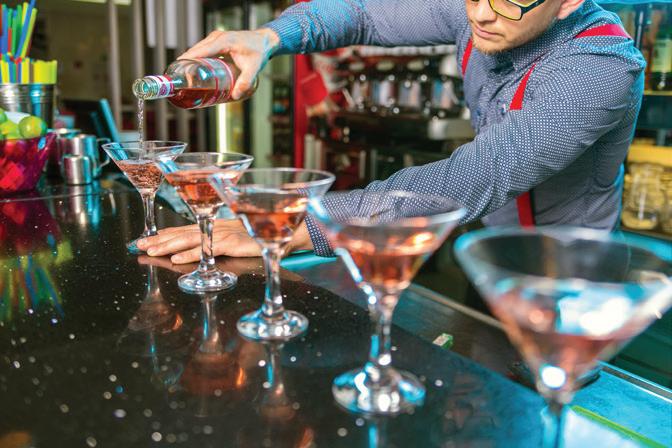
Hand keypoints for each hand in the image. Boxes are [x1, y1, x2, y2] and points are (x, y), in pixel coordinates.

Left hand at [137, 219, 313, 264]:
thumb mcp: (244, 239)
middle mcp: (218, 227)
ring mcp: (225, 234)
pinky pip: (207, 248)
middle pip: (183, 232)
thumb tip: (213, 248)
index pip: (187, 228)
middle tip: (137, 245)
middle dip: (159, 239)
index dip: (166, 233)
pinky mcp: (234, 244)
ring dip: (167, 245)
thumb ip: (227, 241)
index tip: (147, 238)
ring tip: (149, 250)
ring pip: (190, 238)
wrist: (291, 231)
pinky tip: (176, 258)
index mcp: (218, 225)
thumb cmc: (269, 235)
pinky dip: (191, 253)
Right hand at [179, 28, 279, 99]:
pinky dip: (196, 59)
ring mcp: (215, 38)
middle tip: (181, 80)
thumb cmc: (258, 52)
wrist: (263, 41)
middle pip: (196, 50)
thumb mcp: (254, 68)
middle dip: (186, 63)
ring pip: (197, 50)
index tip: (178, 69)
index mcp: (223, 41)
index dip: (188, 59)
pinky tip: (192, 70)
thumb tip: (235, 96)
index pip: (201, 50)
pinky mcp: (215, 42)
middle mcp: (216, 37)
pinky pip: (202, 50)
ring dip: (189, 61)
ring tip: (184, 77)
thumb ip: (245, 82)